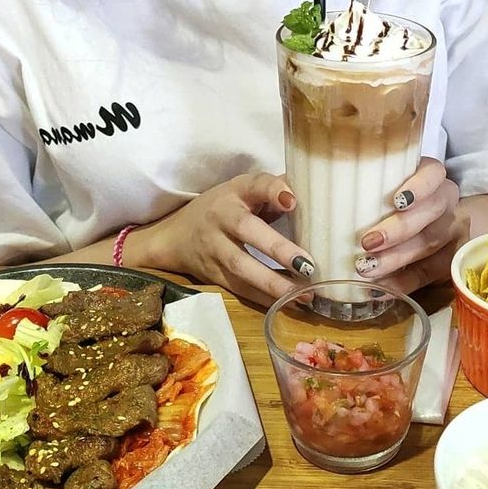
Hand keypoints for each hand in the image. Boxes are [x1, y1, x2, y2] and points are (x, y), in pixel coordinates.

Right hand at [144, 172, 314, 306]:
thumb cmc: (222, 208)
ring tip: (303, 294)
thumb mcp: (242, 190)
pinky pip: (238, 288)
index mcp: (235, 191)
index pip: (255, 184)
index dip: (273, 190)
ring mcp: (213, 246)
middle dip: (277, 248)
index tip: (292, 201)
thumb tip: (312, 186)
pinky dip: (263, 297)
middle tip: (307, 264)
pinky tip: (287, 303)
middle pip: (246, 229)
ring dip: (273, 282)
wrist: (175, 236)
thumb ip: (273, 189)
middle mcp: (222, 216)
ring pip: (240, 266)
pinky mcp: (211, 273)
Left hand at [353, 157, 468, 293]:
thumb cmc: (385, 198)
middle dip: (399, 228)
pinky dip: (403, 282)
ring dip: (396, 258)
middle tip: (368, 242)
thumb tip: (315, 198)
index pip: (434, 173)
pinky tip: (379, 289)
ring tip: (367, 268)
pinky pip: (429, 273)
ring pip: (430, 243)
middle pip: (431, 211)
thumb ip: (361, 184)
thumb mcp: (380, 185)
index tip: (397, 200)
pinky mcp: (450, 259)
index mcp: (432, 177)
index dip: (420, 186)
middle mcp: (446, 201)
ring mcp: (452, 230)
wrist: (430, 221)